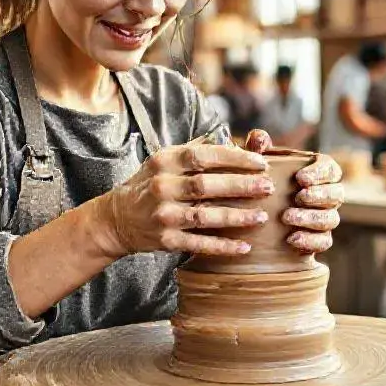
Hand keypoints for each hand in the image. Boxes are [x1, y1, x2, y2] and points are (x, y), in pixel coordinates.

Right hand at [91, 137, 271, 257]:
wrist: (117, 219)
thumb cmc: (149, 184)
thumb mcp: (163, 160)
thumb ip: (194, 149)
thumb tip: (230, 138)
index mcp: (164, 161)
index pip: (203, 155)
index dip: (234, 158)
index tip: (260, 162)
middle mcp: (162, 186)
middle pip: (206, 185)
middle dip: (241, 186)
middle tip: (268, 187)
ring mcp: (163, 215)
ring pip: (204, 216)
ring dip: (236, 217)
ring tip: (262, 217)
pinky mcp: (165, 240)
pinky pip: (198, 244)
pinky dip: (222, 246)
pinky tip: (244, 247)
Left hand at [244, 130, 341, 253]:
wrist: (257, 213)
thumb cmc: (262, 181)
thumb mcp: (258, 164)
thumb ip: (258, 149)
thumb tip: (259, 137)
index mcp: (319, 173)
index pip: (331, 169)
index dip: (320, 173)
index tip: (300, 178)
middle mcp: (328, 195)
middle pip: (336, 194)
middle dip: (319, 196)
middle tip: (298, 198)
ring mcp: (325, 218)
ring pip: (331, 219)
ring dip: (311, 218)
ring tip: (288, 218)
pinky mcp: (319, 239)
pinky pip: (324, 241)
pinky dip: (310, 241)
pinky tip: (292, 239)